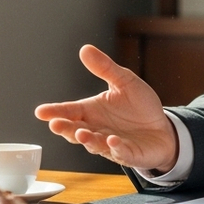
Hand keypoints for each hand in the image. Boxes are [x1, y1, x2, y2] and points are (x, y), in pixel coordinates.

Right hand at [34, 45, 178, 171]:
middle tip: (55, 125)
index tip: (40, 112)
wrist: (163, 128)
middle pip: (76, 130)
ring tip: (81, 133)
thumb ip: (105, 68)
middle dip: (66, 129)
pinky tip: (113, 140)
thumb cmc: (139, 106)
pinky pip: (121, 152)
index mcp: (92, 111)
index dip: (55, 112)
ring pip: (95, 144)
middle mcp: (97, 129)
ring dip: (87, 139)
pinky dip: (116, 148)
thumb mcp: (124, 81)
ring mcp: (111, 144)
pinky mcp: (129, 154)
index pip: (70, 111)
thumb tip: (85, 49)